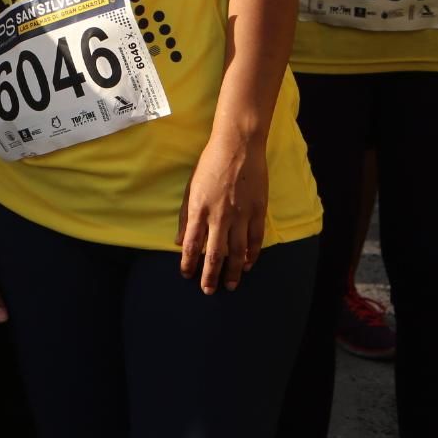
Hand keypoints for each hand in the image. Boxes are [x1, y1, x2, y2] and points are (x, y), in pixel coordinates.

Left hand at [178, 133, 267, 293]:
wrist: (237, 147)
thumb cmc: (209, 165)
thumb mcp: (190, 189)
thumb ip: (186, 217)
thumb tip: (180, 241)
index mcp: (199, 210)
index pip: (192, 244)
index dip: (189, 263)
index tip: (187, 275)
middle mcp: (219, 216)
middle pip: (214, 254)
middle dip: (210, 275)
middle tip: (208, 290)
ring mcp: (240, 215)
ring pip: (237, 252)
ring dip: (234, 271)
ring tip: (231, 285)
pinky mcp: (257, 211)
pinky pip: (255, 239)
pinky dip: (252, 255)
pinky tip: (249, 265)